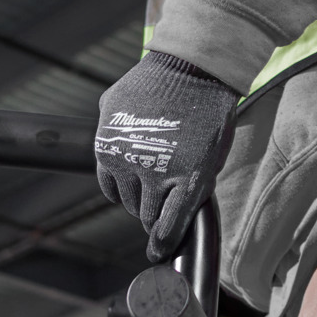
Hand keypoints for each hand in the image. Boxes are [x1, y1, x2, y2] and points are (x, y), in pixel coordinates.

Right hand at [95, 49, 238, 257]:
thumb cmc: (209, 114)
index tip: (157, 252)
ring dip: (136, 194)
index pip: (166, 230)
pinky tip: (130, 167)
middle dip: (154, 210)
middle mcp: (152, 171)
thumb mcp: (212, 158)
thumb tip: (169, 223)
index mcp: (187, 179)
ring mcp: (125, 154)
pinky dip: (117, 180)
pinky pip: (106, 178)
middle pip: (144, 215)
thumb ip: (192, 193)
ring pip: (124, 198)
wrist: (191, 64)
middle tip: (163, 193)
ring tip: (150, 172)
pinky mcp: (105, 140)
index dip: (161, 245)